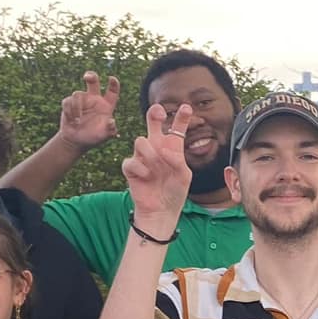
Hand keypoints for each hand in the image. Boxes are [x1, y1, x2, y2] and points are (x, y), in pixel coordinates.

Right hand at [59, 71, 121, 151]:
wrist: (76, 141)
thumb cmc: (92, 138)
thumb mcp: (103, 136)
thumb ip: (110, 129)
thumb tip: (112, 121)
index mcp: (106, 105)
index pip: (112, 92)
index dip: (114, 84)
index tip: (111, 78)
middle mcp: (94, 99)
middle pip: (93, 81)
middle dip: (91, 76)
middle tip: (87, 77)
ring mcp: (82, 100)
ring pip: (77, 94)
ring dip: (76, 107)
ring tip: (77, 120)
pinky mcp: (70, 103)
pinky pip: (68, 101)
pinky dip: (69, 111)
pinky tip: (71, 121)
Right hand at [120, 103, 193, 232]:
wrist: (161, 211)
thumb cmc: (174, 193)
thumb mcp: (184, 176)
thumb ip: (177, 160)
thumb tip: (164, 149)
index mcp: (172, 148)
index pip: (176, 128)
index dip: (181, 117)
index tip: (186, 107)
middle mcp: (157, 148)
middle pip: (153, 122)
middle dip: (154, 114)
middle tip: (159, 112)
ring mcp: (143, 157)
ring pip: (141, 140)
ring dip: (150, 154)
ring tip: (156, 168)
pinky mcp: (131, 168)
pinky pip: (132, 161)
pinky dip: (141, 168)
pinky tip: (148, 178)